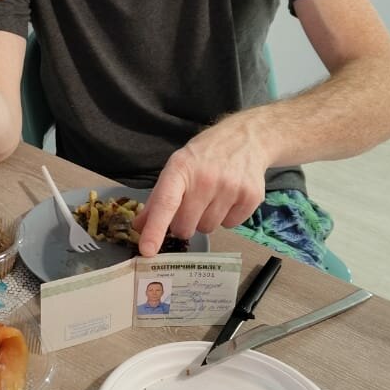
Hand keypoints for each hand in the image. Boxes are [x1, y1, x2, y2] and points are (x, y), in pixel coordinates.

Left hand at [132, 115, 268, 255]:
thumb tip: (139, 227)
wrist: (246, 138)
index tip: (146, 250)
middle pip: (186, 227)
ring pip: (208, 229)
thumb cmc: (205, 156)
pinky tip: (228, 197)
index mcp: (181, 169)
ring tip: (212, 197)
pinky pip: (229, 226)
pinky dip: (226, 217)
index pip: (165, 203)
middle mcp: (206, 178)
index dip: (155, 229)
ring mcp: (231, 188)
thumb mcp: (177, 167)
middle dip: (184, 223)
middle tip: (190, 204)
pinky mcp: (251, 197)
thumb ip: (158, 199)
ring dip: (206, 219)